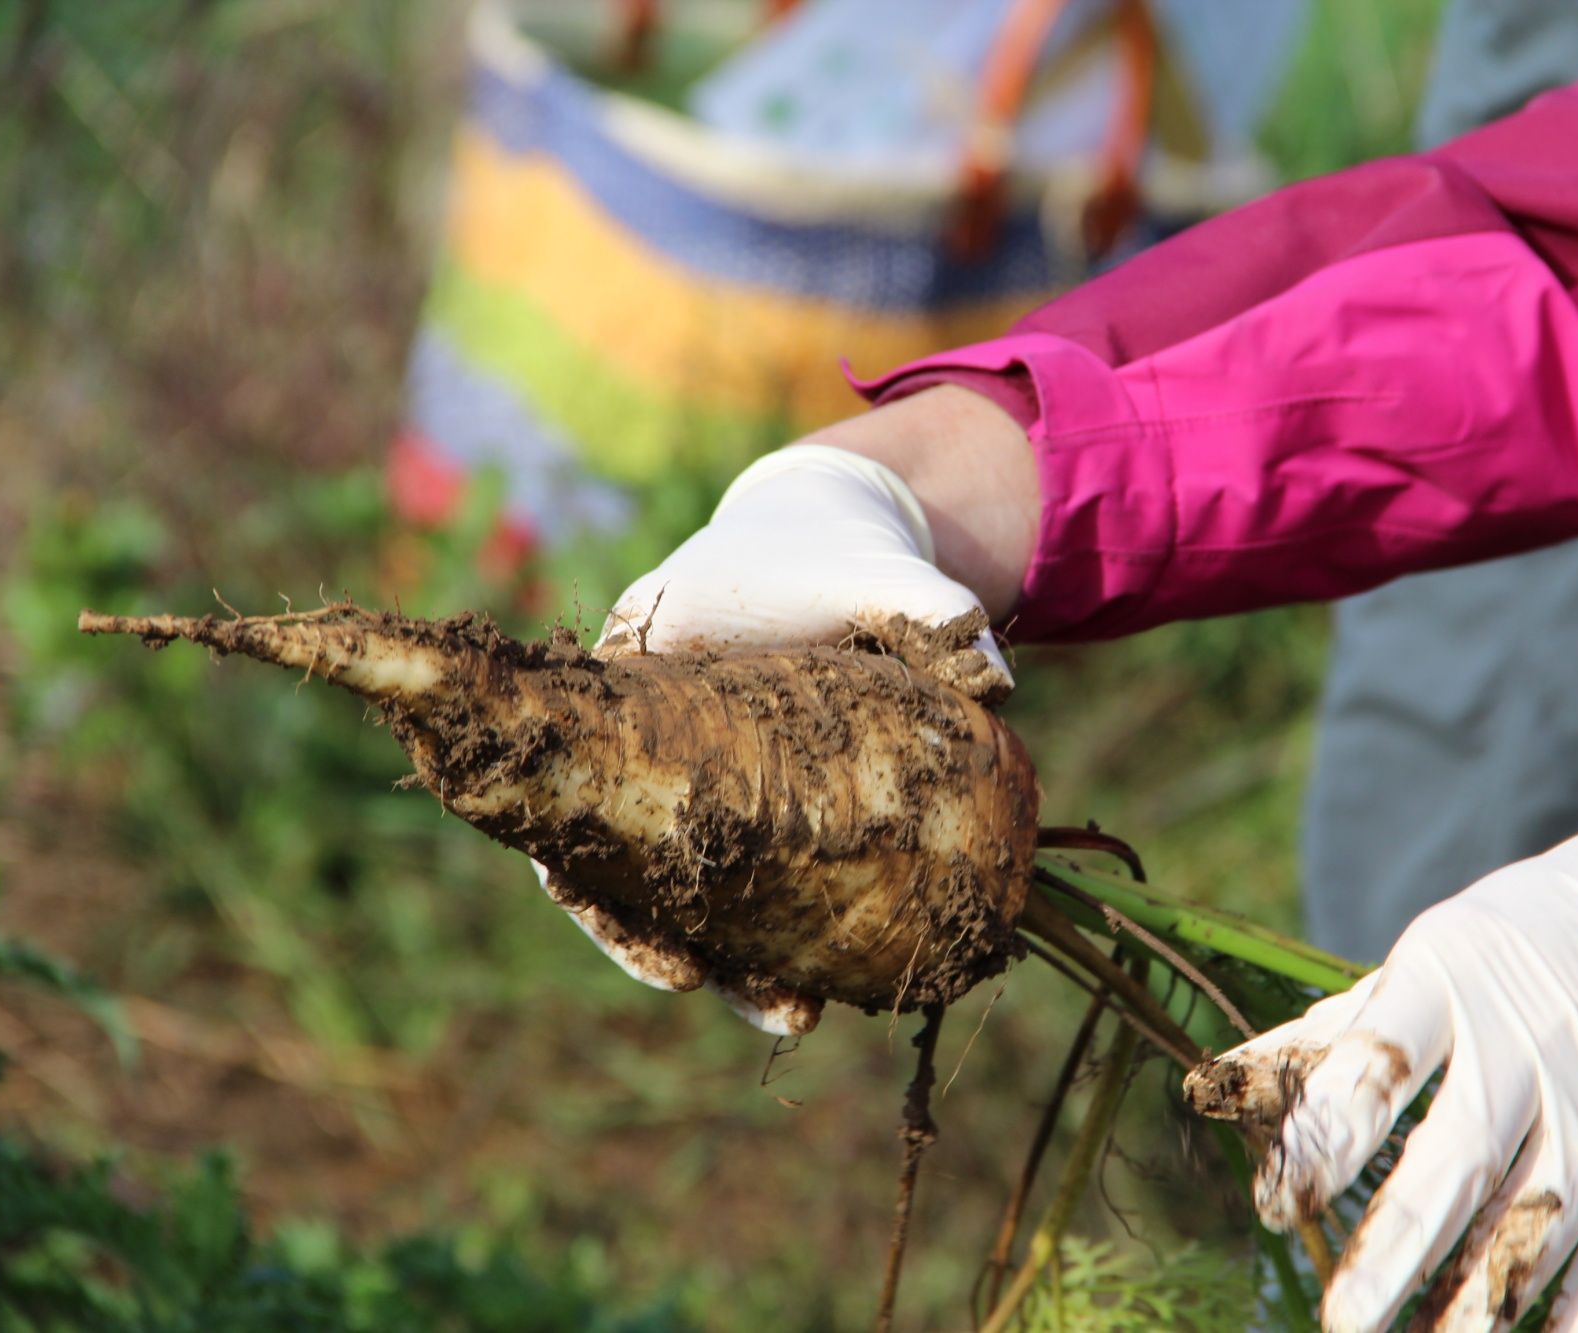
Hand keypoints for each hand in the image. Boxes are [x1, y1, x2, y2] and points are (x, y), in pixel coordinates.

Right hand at [537, 438, 1015, 1032]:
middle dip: (683, 955)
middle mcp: (646, 747)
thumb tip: (995, 676)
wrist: (842, 543)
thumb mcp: (875, 570)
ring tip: (799, 1017)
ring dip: (732, 963)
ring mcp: (694, 784)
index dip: (608, 905)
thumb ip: (923, 605)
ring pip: (686, 891)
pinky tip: (830, 978)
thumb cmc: (836, 553)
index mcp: (636, 682)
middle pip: (626, 872)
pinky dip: (779, 933)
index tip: (681, 969)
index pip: (581, 806)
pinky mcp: (750, 808)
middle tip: (772, 1009)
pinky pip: (748, 883)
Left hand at [1186, 789, 1577, 1331]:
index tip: (1274, 1204)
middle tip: (1340, 1322)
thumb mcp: (1426, 963)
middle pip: (1458, 1160)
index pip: (1381, 1061)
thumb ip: (1323, 1037)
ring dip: (1478, 1307)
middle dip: (1395, 1247)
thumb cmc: (1521, 948)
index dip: (1327, 1137)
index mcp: (1453, 979)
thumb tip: (1206, 1093)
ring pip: (1539, 1227)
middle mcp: (1532, 1044)